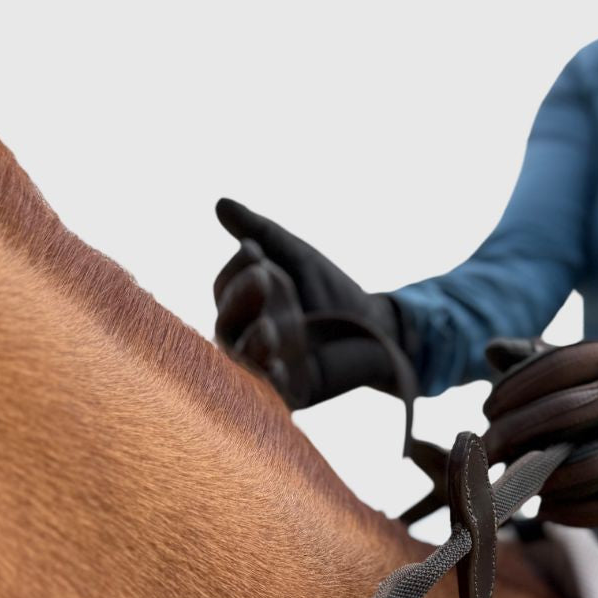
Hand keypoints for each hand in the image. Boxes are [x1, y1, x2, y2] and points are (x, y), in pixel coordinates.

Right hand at [213, 198, 410, 407]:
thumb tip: (220, 203)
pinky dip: (273, 382)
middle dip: (242, 302)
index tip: (256, 250)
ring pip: (244, 363)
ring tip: (270, 330)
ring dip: (253, 347)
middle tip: (264, 278)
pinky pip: (272, 394)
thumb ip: (261, 233)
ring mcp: (267, 367)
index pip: (225, 290)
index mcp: (247, 306)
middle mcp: (249, 337)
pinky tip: (280, 367)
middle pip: (227, 326)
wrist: (377, 330)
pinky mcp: (290, 394)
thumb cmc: (331, 294)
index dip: (235, 271)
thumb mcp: (296, 258)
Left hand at [482, 336, 597, 526]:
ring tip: (516, 483)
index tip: (489, 411)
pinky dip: (575, 512)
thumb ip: (541, 359)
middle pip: (575, 411)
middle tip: (489, 451)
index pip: (560, 365)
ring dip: (547, 479)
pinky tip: (546, 509)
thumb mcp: (590, 365)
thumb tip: (492, 350)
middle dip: (520, 433)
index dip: (516, 388)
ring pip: (597, 464)